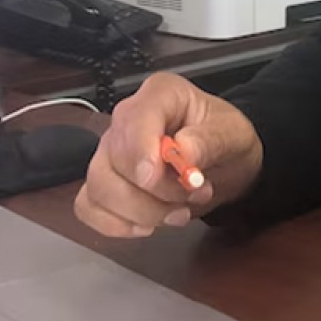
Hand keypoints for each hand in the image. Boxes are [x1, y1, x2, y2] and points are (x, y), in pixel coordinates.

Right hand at [74, 72, 264, 237]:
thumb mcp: (232, 135)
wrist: (225, 164)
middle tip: (194, 194)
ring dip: (140, 211)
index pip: (135, 119)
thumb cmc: (225, 139)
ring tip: (179, 212)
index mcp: (160, 94)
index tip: (154, 179)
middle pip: (115, 160)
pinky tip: (146, 226)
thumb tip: (182, 151)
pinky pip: (88, 207)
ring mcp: (109, 152)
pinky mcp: (103, 182)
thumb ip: (208, 141)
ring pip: (99, 187)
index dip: (140, 152)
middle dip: (155, 191)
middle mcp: (126, 120)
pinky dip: (115, 224)